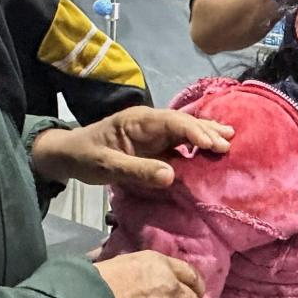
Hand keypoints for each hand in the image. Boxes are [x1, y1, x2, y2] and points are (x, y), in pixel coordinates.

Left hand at [30, 107, 233, 187]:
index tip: (211, 145)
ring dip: (206, 133)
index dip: (193, 131)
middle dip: (206, 130)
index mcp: (138, 121)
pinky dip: (197, 142)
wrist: (68, 154)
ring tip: (229, 137)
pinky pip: (179, 140)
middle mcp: (149, 122)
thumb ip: (137, 170)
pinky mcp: (153, 143)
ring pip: (184, 129)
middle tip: (228, 142)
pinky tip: (212, 145)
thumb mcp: (106, 167)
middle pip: (183, 122)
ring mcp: (152, 132)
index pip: (172, 122)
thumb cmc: (85, 158)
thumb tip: (171, 176)